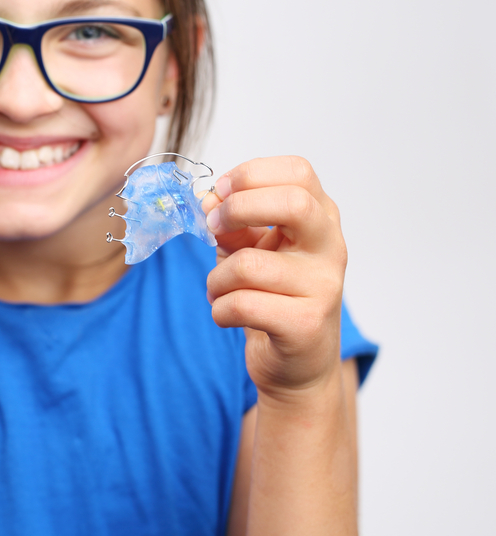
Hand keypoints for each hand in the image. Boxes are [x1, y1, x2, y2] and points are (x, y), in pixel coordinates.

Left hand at [201, 157, 346, 401]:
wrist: (298, 364)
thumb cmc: (273, 296)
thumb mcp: (250, 250)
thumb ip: (230, 223)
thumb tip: (205, 199)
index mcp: (320, 218)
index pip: (299, 172)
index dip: (251, 175)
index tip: (221, 192)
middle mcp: (330, 247)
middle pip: (294, 203)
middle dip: (238, 210)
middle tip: (214, 227)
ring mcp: (323, 286)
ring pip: (249, 265)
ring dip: (216, 279)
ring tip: (218, 290)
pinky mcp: (306, 324)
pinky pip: (243, 305)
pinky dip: (220, 309)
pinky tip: (226, 315)